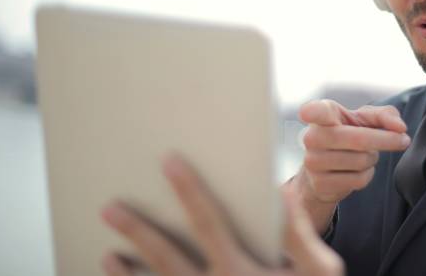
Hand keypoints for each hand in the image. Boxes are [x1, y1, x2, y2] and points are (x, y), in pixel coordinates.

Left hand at [101, 155, 343, 275]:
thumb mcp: (319, 274)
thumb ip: (299, 235)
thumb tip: (280, 193)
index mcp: (240, 272)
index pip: (208, 222)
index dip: (189, 190)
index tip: (169, 162)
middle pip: (166, 257)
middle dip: (137, 230)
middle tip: (109, 208)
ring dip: (127, 275)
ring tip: (107, 255)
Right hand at [288, 100, 409, 231]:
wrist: (325, 168)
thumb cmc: (347, 134)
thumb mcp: (364, 119)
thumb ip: (385, 115)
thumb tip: (399, 127)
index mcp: (322, 114)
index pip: (314, 112)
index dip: (311, 112)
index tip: (307, 114)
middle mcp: (313, 137)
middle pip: (359, 139)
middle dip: (386, 140)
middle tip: (401, 140)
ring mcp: (313, 162)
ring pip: (361, 161)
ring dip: (372, 159)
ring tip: (365, 155)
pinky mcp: (320, 184)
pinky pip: (358, 180)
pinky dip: (366, 175)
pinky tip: (358, 170)